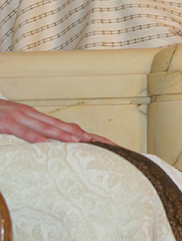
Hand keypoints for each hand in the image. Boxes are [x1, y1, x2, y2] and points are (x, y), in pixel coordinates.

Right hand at [0, 99, 114, 143]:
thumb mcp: (12, 123)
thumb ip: (27, 130)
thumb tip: (41, 142)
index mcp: (34, 116)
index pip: (61, 125)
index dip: (79, 132)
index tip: (96, 140)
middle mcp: (30, 115)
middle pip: (60, 125)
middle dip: (79, 134)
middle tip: (97, 142)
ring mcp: (18, 117)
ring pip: (45, 127)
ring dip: (63, 134)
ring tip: (79, 141)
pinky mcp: (5, 123)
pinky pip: (22, 130)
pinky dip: (34, 136)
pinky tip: (46, 142)